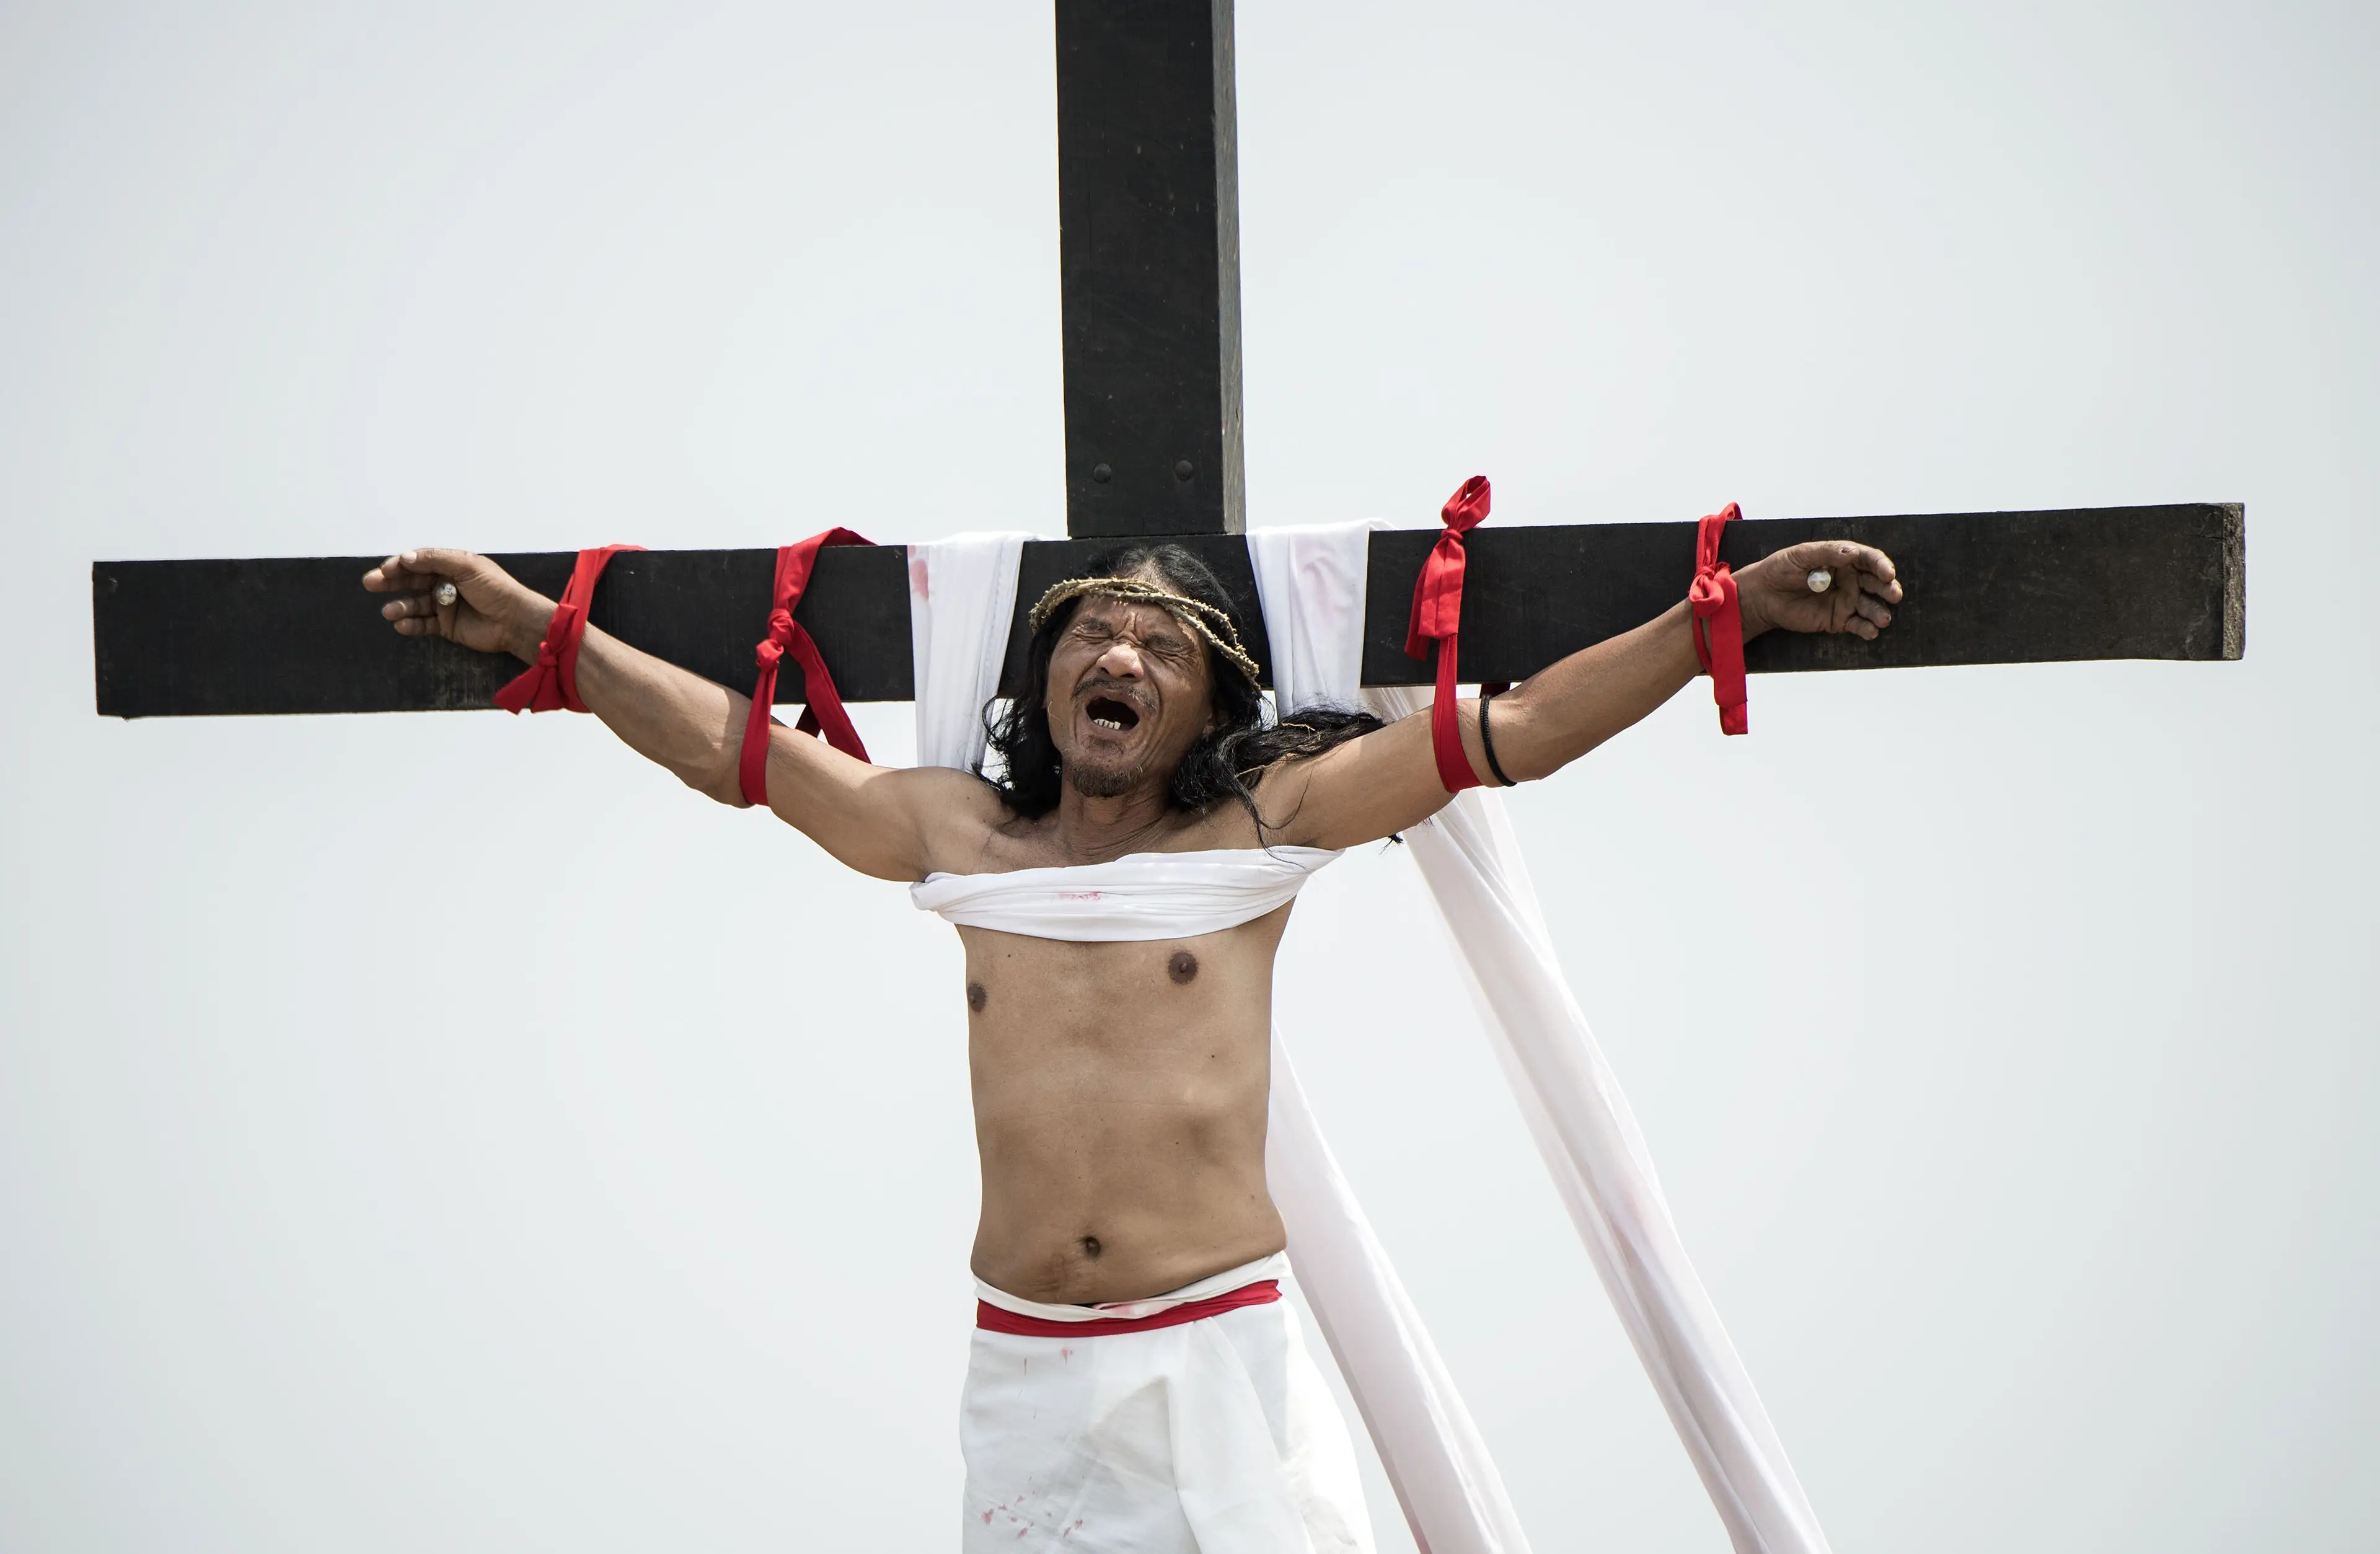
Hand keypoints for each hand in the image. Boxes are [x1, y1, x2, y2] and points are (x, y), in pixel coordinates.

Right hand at [361, 549, 552, 661]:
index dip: (401, 564)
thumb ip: (436, 560)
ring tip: (389, 612)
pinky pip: (423, 624)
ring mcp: (445, 605)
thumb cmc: (495, 589)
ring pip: (414, 603)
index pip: (419, 562)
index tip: (385, 569)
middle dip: (391, 582)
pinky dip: (411, 624)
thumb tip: (406, 557)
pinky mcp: (446, 626)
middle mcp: (446, 583)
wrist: (514, 621)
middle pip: (411, 581)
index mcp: (452, 565)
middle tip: (369, 583)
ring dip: (400, 606)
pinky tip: (401, 625)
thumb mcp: (468, 566)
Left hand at [1735, 540, 1902, 640]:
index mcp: (1843, 559)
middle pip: (1875, 583)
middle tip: (1894, 594)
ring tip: (1883, 619)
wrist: (1763, 595)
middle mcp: (1850, 579)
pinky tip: (1871, 631)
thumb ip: (1827, 553)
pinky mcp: (1838, 620)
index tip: (1887, 573)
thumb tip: (1852, 552)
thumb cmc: (1780, 569)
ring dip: (1879, 612)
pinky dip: (1866, 629)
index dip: (1881, 565)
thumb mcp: (1801, 555)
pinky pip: (1857, 625)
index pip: (1869, 560)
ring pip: (1870, 606)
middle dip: (1887, 589)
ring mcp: (1846, 600)